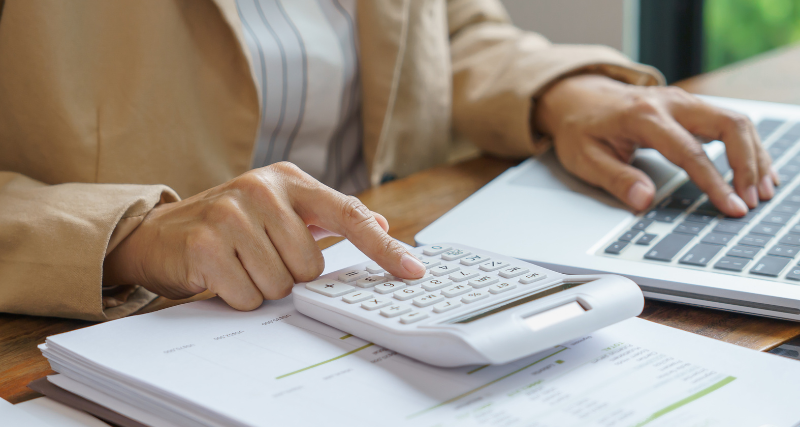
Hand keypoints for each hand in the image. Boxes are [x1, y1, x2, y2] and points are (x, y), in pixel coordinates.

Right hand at [103, 162, 425, 309]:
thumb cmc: (229, 225)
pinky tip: (221, 274)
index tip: (414, 271)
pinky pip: (248, 296)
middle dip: (288, 275)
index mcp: (289, 179)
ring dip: (261, 287)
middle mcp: (262, 189)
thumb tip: (380, 225)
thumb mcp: (280, 210)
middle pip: (310, 266)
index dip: (384, 247)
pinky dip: (237, 296)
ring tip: (238, 264)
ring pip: (280, 284)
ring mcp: (232, 213)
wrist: (160, 233)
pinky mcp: (206, 243)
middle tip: (260, 259)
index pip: (349, 214)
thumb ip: (328, 217)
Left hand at [533, 74, 777, 215]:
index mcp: (643, 116)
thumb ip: (616, 179)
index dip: (715, 183)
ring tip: (763, 190)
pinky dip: (747, 146)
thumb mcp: (585, 158)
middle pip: (728, 125)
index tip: (732, 207)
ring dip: (755, 155)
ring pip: (736, 121)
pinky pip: (729, 122)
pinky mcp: (690, 107)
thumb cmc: (580, 129)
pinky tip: (757, 170)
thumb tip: (644, 201)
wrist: (576, 97)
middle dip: (748, 164)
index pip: (690, 152)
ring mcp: (684, 101)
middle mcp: (671, 103)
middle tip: (753, 200)